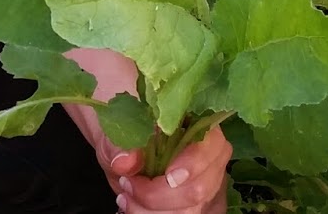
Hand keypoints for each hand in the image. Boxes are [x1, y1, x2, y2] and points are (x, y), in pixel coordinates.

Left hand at [97, 127, 231, 213]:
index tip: (168, 176)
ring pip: (192, 210)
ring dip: (154, 211)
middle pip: (201, 186)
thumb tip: (127, 161)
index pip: (213, 143)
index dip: (195, 162)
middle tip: (128, 185)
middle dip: (159, 195)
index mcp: (198, 121)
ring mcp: (206, 180)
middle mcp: (209, 153)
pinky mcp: (196, 202)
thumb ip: (118, 143)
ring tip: (126, 197)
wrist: (120, 150)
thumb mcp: (114, 132)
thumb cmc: (124, 132)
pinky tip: (134, 206)